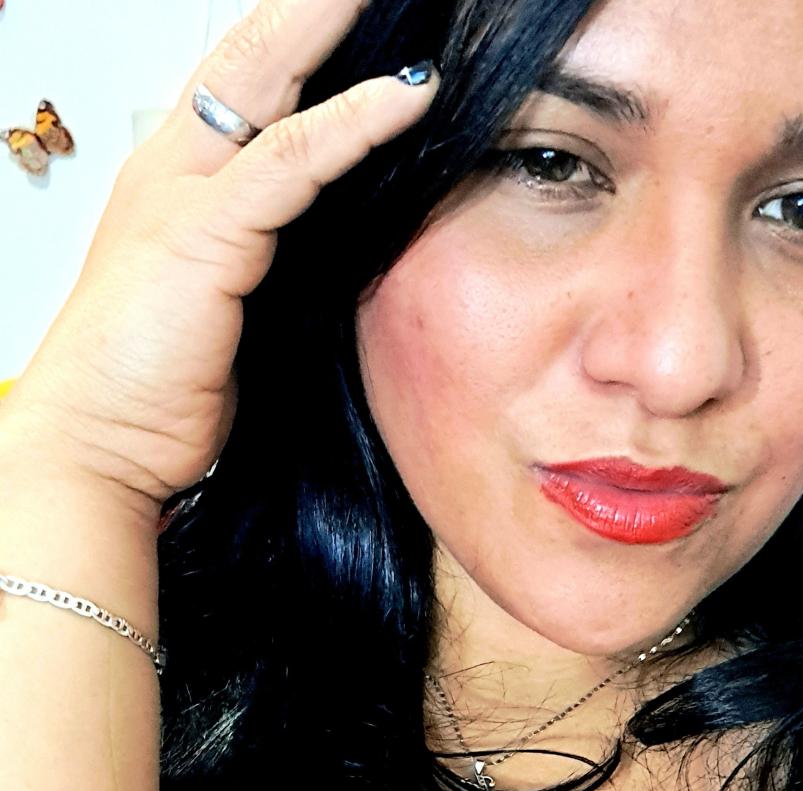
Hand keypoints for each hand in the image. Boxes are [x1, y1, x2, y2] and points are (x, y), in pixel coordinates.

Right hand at [1, 0, 437, 508]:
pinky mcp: (204, 236)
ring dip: (332, 26)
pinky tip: (411, 93)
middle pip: (249, 58)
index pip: (244, 89)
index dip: (297, 43)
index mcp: (178, 188)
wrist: (100, 445)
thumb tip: (339, 262)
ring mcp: (184, 197)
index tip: (358, 18)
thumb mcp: (230, 313)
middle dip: (310, 9)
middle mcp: (173, 173)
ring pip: (268, 81)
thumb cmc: (156, 392)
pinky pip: (293, 159)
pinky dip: (356, 122)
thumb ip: (272, 267)